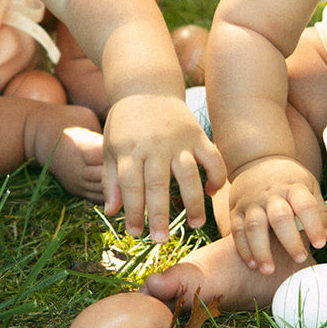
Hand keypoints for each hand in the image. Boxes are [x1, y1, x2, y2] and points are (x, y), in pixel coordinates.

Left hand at [101, 95, 226, 242]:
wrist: (146, 86)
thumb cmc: (125, 122)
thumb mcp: (111, 147)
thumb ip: (112, 179)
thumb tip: (112, 212)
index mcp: (130, 149)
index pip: (131, 186)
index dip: (133, 211)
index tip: (135, 233)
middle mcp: (154, 145)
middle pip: (157, 184)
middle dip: (160, 215)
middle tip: (161, 241)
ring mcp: (179, 140)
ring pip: (188, 174)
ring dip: (193, 202)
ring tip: (196, 225)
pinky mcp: (197, 134)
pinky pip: (212, 157)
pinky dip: (216, 175)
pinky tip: (212, 192)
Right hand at [227, 156, 326, 273]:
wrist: (256, 161)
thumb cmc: (289, 181)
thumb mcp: (308, 186)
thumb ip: (318, 211)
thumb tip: (326, 237)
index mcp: (293, 187)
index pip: (305, 205)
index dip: (314, 225)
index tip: (320, 244)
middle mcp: (271, 195)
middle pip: (280, 217)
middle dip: (290, 240)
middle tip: (299, 259)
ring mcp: (252, 202)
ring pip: (254, 226)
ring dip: (261, 250)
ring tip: (269, 270)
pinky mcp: (236, 210)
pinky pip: (237, 231)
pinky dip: (243, 249)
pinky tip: (252, 265)